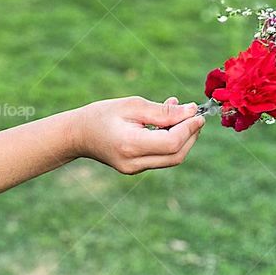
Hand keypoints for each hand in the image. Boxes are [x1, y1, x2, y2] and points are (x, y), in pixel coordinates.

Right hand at [73, 95, 205, 173]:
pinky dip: (171, 142)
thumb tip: (191, 111)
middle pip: (176, 155)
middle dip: (191, 135)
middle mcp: (133, 162)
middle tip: (194, 116)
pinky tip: (168, 125)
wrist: (78, 135)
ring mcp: (134, 169)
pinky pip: (161, 158)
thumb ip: (163, 110)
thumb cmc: (102, 115)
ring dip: (183, 139)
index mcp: (130, 145)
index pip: (171, 142)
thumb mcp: (132, 105)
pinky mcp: (136, 169)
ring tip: (182, 116)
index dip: (189, 128)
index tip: (197, 114)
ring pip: (172, 158)